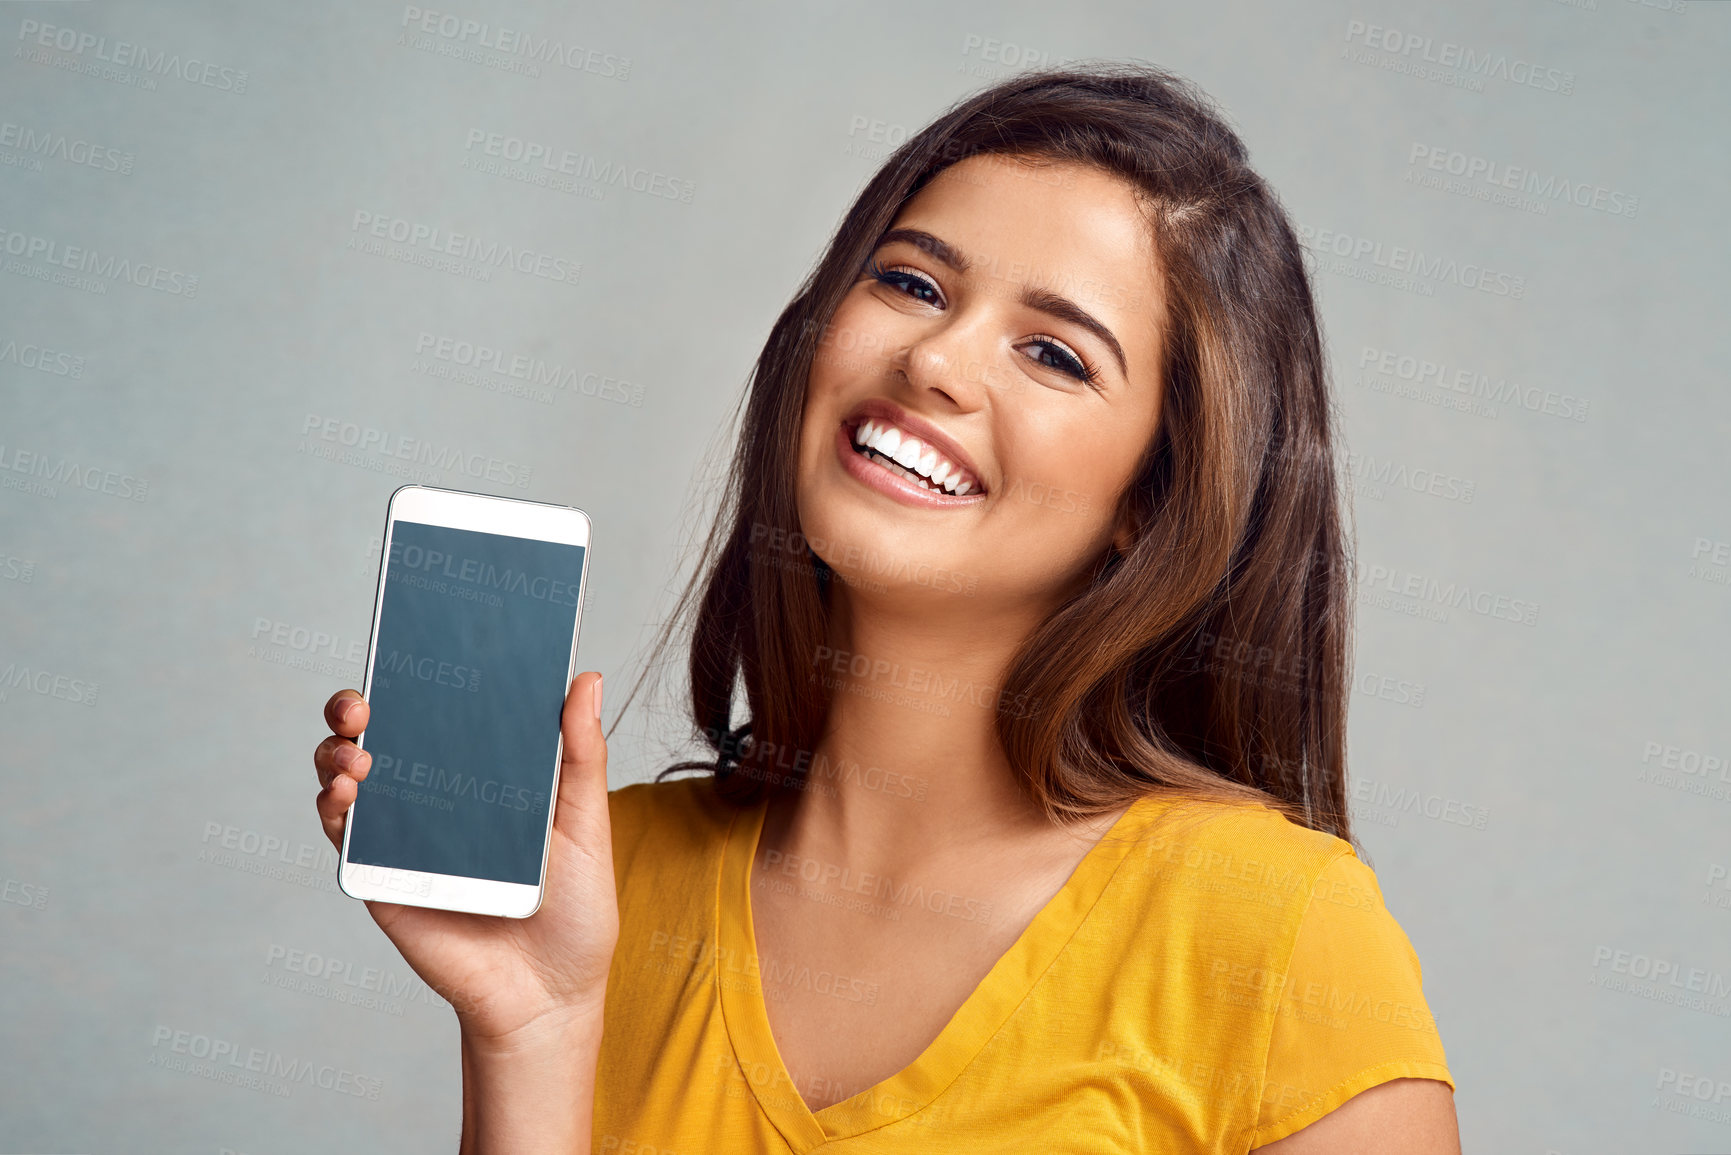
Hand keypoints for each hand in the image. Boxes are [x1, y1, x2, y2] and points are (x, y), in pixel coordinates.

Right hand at [312, 672, 619, 1043]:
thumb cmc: (574, 912)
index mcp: (485, 774)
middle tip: (363, 701)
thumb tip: (585, 678)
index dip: (423, 671)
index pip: (445, 709)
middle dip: (356, 705)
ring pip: (347, 776)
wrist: (549, 998)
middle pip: (382, 734)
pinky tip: (348, 796)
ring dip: (338, 754)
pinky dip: (335, 809)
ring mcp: (405, 834)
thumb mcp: (587, 826)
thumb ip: (580, 756)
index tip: (413, 638)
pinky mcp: (382, 878)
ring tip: (361, 754)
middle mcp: (437, 795)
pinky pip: (345, 835)